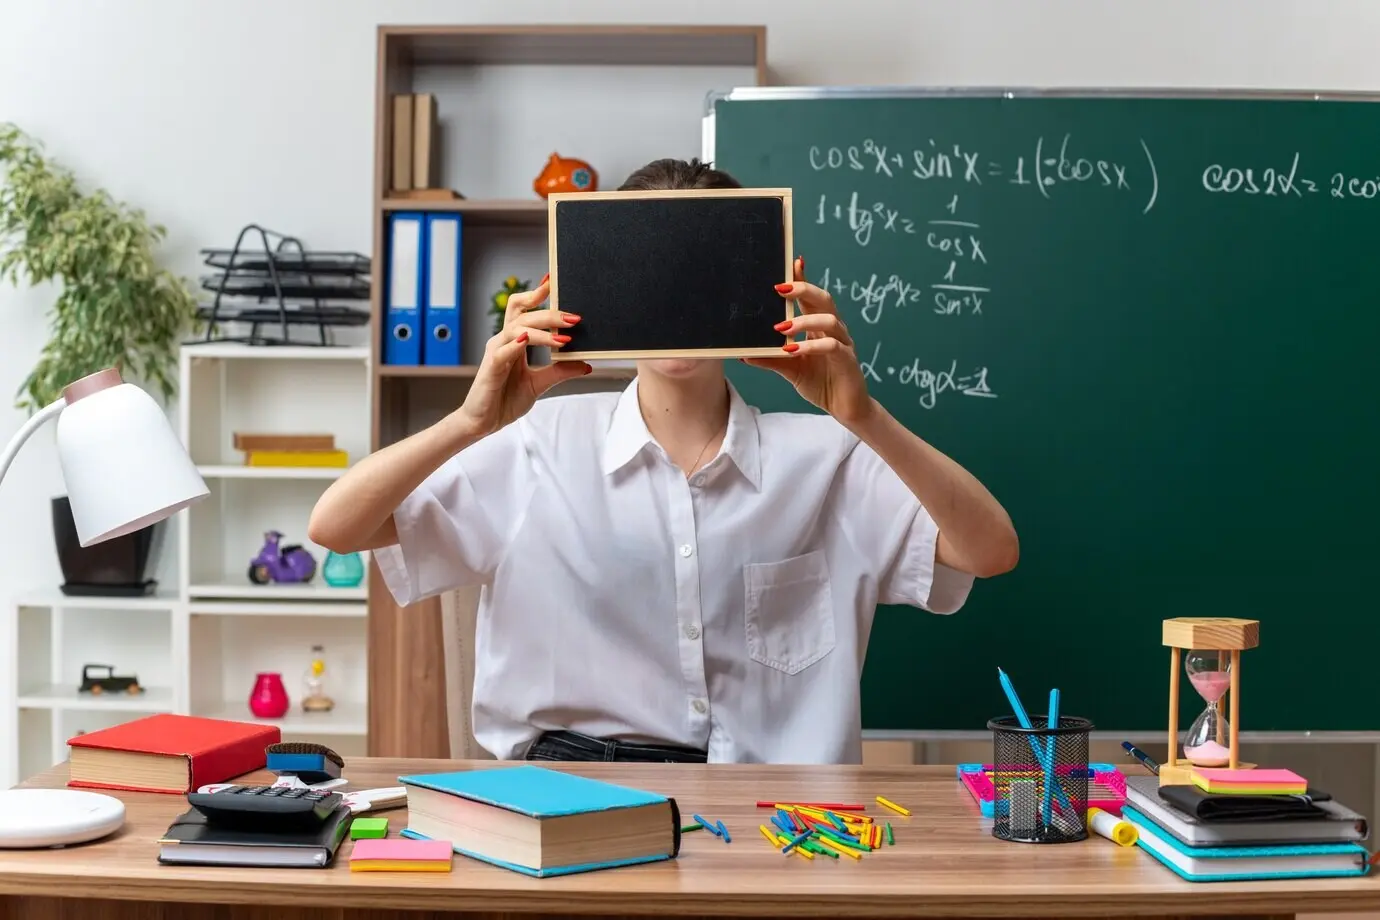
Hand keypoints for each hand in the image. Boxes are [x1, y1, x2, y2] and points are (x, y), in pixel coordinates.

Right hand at [457, 274, 589, 435]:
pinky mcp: (490, 369)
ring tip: (563, 336)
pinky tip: (527, 340)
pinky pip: (502, 352)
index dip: (536, 293)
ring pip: (516, 329)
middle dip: (549, 312)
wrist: (484, 423)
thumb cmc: (505, 399)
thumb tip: (585, 364)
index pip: (523, 309)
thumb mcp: (540, 384)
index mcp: (514, 342)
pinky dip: (515, 345)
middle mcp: (504, 342)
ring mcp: (495, 353)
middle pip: (523, 314)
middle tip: (574, 317)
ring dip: (541, 331)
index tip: (553, 280)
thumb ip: (560, 371)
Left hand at [743, 256, 875, 426]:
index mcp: (819, 327)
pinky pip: (832, 347)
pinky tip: (793, 350)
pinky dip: (811, 346)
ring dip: (804, 320)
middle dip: (804, 289)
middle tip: (780, 289)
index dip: (803, 278)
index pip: (812, 297)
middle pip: (824, 300)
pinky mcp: (847, 361)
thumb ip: (770, 359)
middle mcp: (834, 331)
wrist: (845, 408)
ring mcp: (843, 344)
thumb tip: (743, 354)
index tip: (791, 262)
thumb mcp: (790, 369)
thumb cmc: (821, 383)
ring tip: (782, 327)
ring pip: (829, 320)